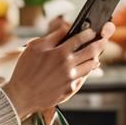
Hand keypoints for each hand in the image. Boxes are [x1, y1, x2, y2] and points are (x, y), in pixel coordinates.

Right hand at [1, 18, 115, 120]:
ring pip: (91, 66)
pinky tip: (85, 68)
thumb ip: (52, 36)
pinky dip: (86, 72)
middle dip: (100, 43)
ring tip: (96, 54)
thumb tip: (65, 29)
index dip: (89, 33)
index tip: (93, 31)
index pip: (81, 39)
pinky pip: (83, 79)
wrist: (21, 95)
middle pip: (92, 51)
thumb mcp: (34, 47)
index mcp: (60, 53)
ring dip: (95, 58)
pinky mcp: (70, 90)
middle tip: (104, 39)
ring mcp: (71, 79)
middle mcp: (69, 66)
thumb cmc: (25, 70)